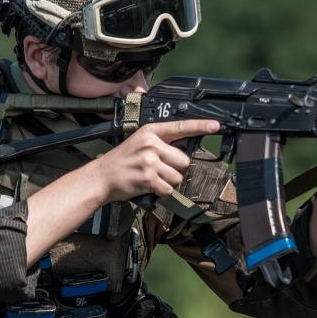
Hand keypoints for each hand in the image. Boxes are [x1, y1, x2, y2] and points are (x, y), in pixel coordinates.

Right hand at [92, 119, 220, 202]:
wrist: (101, 177)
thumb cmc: (122, 161)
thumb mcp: (139, 142)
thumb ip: (161, 142)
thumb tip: (185, 147)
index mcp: (150, 132)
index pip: (180, 127)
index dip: (200, 126)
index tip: (215, 125)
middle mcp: (151, 144)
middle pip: (184, 160)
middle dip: (176, 169)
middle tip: (158, 170)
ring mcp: (149, 161)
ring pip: (178, 176)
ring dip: (169, 182)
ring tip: (152, 178)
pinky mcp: (147, 178)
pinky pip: (168, 189)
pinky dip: (162, 192)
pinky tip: (149, 187)